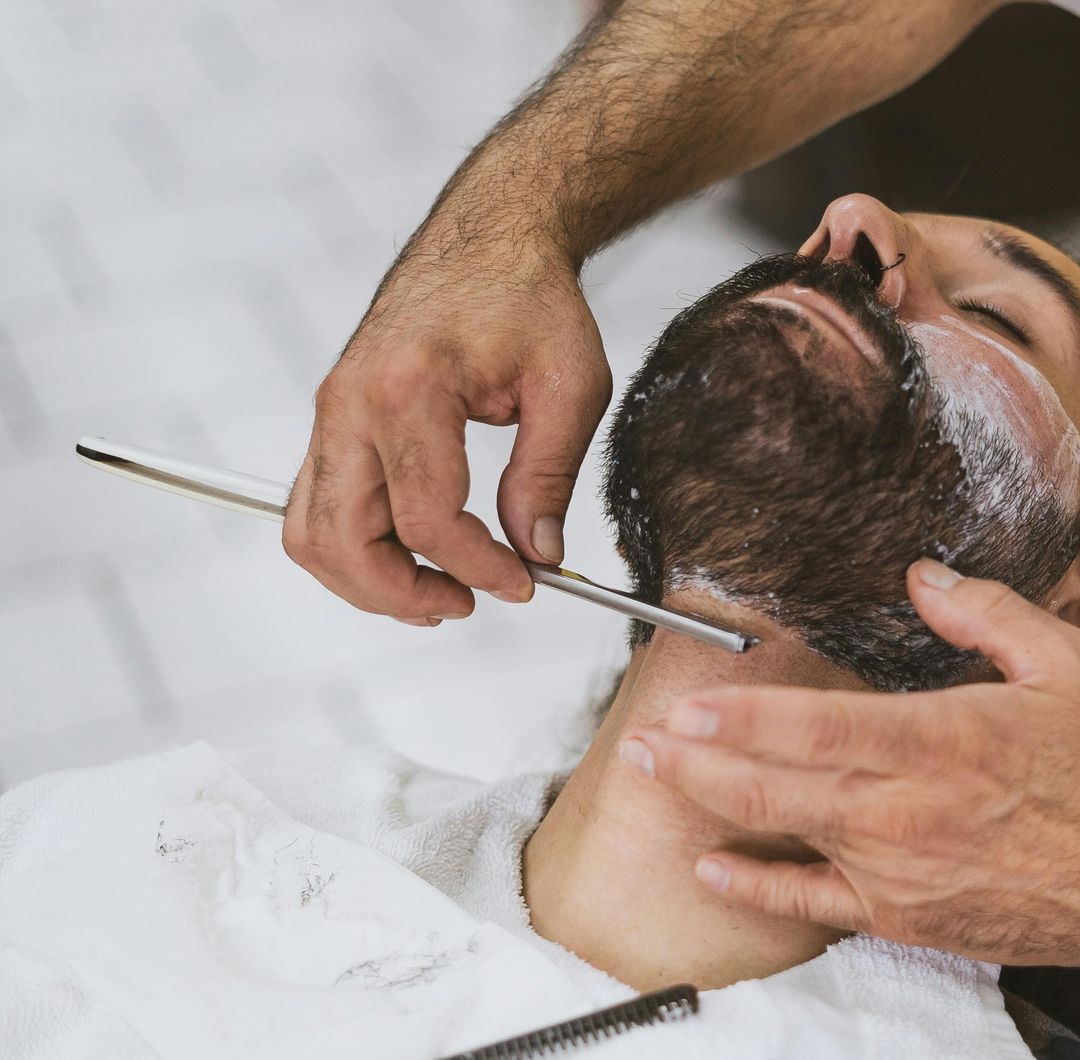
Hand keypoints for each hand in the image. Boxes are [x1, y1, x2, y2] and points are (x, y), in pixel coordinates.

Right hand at [284, 233, 612, 623]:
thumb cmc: (531, 301)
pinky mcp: (332, 419)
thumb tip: (538, 554)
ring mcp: (331, 411)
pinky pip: (317, 506)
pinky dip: (354, 549)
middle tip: (469, 603)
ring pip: (311, 533)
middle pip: (342, 539)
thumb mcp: (571, 385)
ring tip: (440, 593)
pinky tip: (413, 559)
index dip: (478, 569)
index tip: (526, 584)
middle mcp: (351, 402)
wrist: (490, 240)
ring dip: (367, 582)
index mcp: (410, 389)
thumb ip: (549, 475)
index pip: (425, 519)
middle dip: (402, 593)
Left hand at [628, 560, 1079, 971]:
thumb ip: (988, 614)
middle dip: (696, 758)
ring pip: (782, 836)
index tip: (685, 701)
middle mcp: (905, 812)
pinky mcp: (903, 918)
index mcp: (941, 742)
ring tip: (657, 775)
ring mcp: (896, 872)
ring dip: (711, 805)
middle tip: (641, 738)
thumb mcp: (1068, 664)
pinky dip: (755, 886)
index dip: (741, 716)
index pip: (817, 726)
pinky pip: (811, 905)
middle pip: (775, 785)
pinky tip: (713, 865)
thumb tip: (924, 577)